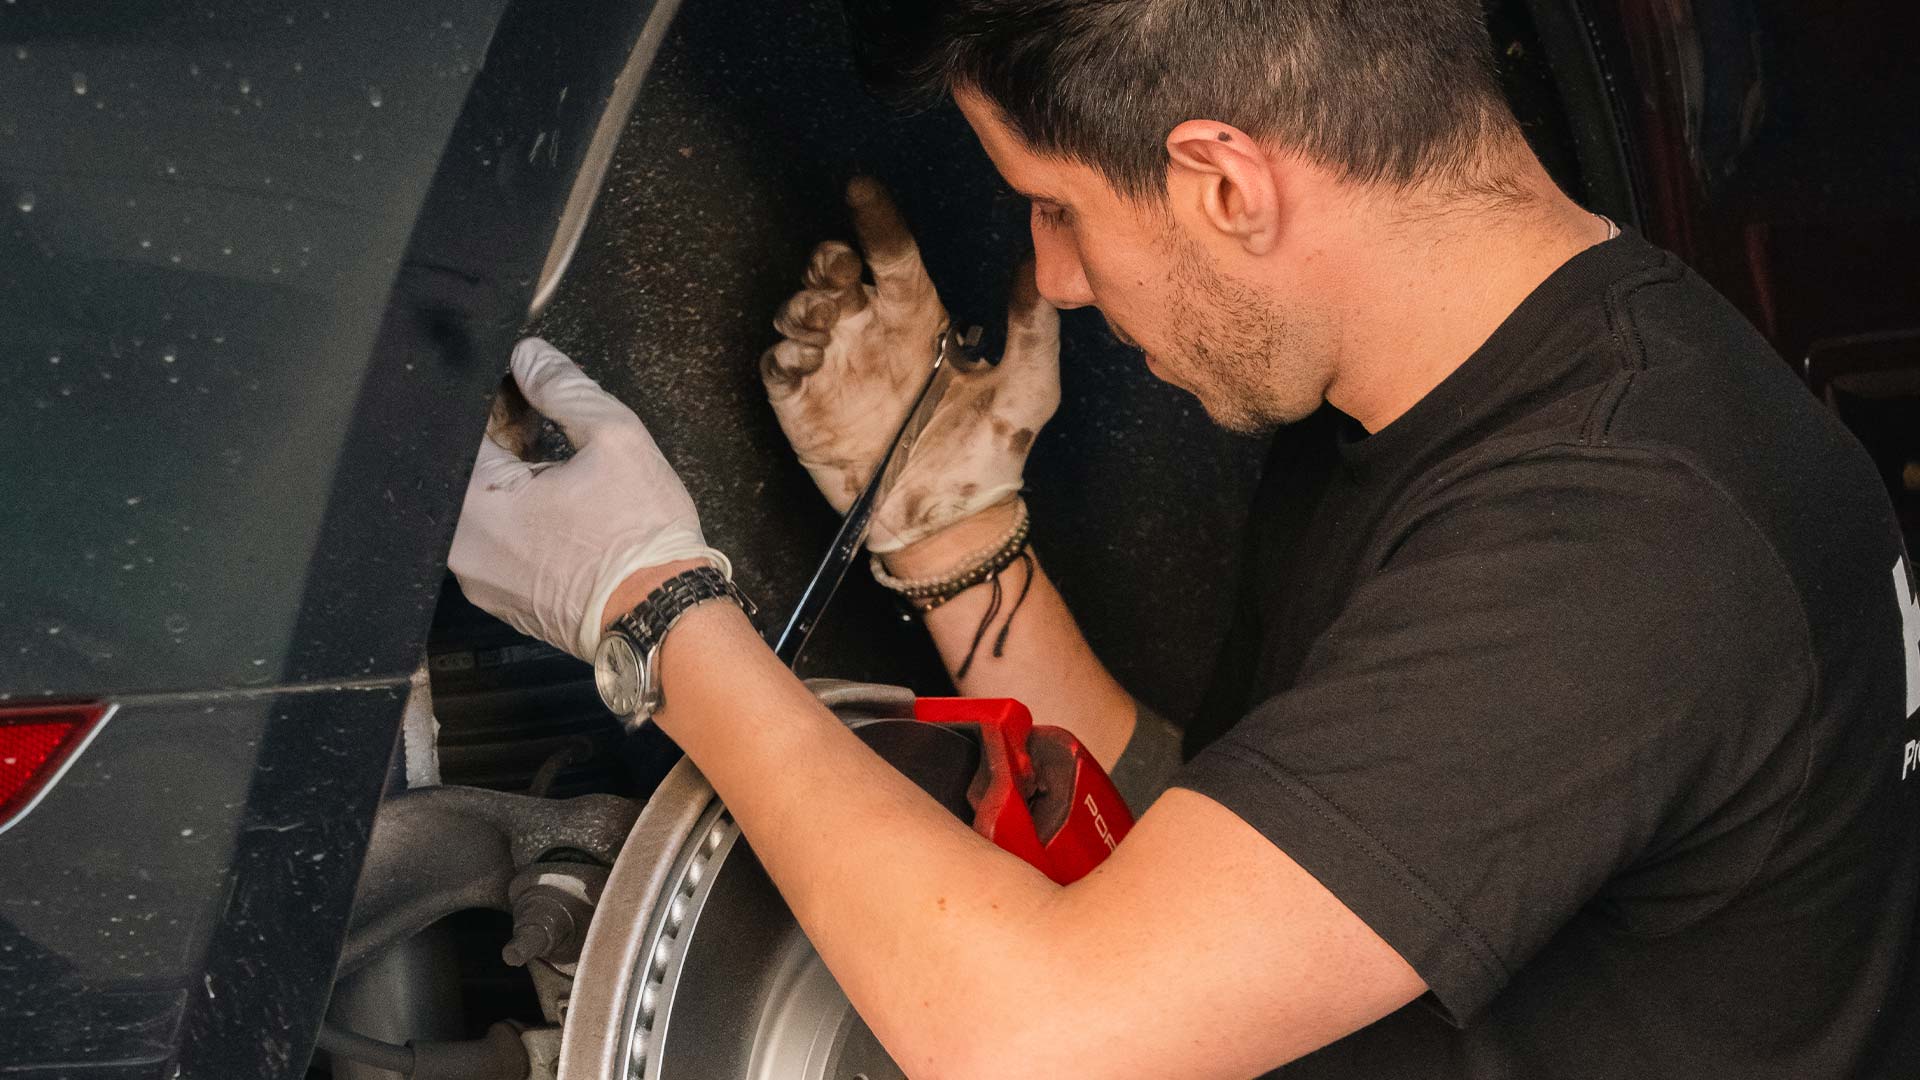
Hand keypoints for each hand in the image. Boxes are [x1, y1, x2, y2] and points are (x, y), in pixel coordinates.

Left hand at [449, 338, 726, 660]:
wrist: (665, 618)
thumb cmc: (642, 538)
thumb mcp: (616, 438)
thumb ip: (564, 387)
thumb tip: (531, 357)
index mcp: (475, 504)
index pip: (463, 427)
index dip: (496, 397)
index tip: (523, 385)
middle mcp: (462, 548)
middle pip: (466, 470)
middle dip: (502, 437)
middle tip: (544, 421)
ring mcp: (480, 580)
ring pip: (481, 507)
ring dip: (512, 479)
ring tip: (560, 468)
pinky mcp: (502, 600)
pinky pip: (496, 543)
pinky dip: (520, 519)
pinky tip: (562, 509)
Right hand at [762, 177, 1060, 553]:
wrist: (953, 520)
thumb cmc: (990, 452)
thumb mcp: (1028, 386)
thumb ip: (1032, 327)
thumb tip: (1033, 264)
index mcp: (918, 318)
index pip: (891, 255)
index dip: (876, 221)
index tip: (863, 190)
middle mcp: (871, 334)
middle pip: (832, 275)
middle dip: (825, 260)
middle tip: (835, 267)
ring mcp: (834, 369)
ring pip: (799, 311)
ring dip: (801, 303)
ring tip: (822, 318)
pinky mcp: (806, 407)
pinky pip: (780, 367)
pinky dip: (784, 353)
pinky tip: (805, 357)